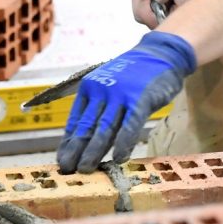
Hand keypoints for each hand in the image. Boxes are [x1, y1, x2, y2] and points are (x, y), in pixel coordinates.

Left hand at [57, 31, 195, 172]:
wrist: (160, 54)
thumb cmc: (133, 75)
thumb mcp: (109, 85)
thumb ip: (99, 107)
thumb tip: (84, 138)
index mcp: (90, 87)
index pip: (76, 119)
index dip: (69, 141)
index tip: (62, 159)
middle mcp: (102, 90)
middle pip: (87, 125)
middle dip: (76, 149)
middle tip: (67, 169)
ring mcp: (121, 94)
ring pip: (105, 127)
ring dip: (94, 150)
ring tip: (86, 169)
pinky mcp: (141, 99)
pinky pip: (130, 124)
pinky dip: (124, 143)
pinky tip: (118, 158)